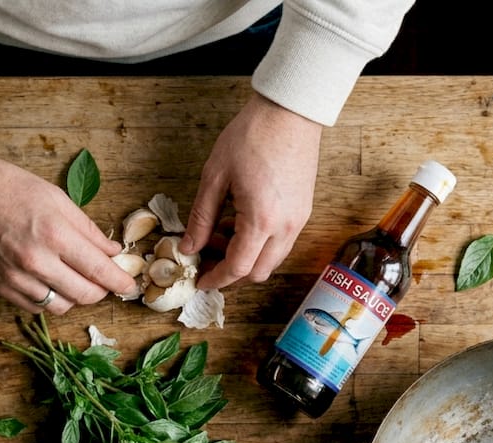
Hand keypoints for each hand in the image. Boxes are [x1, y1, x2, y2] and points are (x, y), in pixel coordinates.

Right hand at [0, 143, 136, 313]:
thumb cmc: (10, 187)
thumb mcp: (58, 199)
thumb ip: (88, 229)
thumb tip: (112, 251)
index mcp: (55, 235)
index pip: (99, 271)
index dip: (120, 281)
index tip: (129, 285)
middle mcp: (36, 261)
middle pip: (84, 295)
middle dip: (101, 291)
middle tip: (105, 281)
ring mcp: (15, 277)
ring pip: (61, 306)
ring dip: (76, 297)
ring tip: (77, 280)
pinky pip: (35, 308)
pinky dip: (50, 300)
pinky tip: (53, 284)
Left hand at [180, 94, 322, 289]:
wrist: (290, 112)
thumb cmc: (253, 136)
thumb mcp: (215, 176)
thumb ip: (201, 218)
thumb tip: (189, 246)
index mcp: (261, 221)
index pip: (237, 268)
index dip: (216, 279)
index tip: (200, 281)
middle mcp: (285, 228)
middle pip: (258, 272)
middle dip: (231, 275)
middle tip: (207, 262)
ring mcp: (298, 220)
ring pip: (272, 260)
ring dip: (246, 260)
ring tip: (220, 236)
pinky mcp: (303, 211)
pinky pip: (281, 242)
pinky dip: (260, 245)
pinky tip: (239, 224)